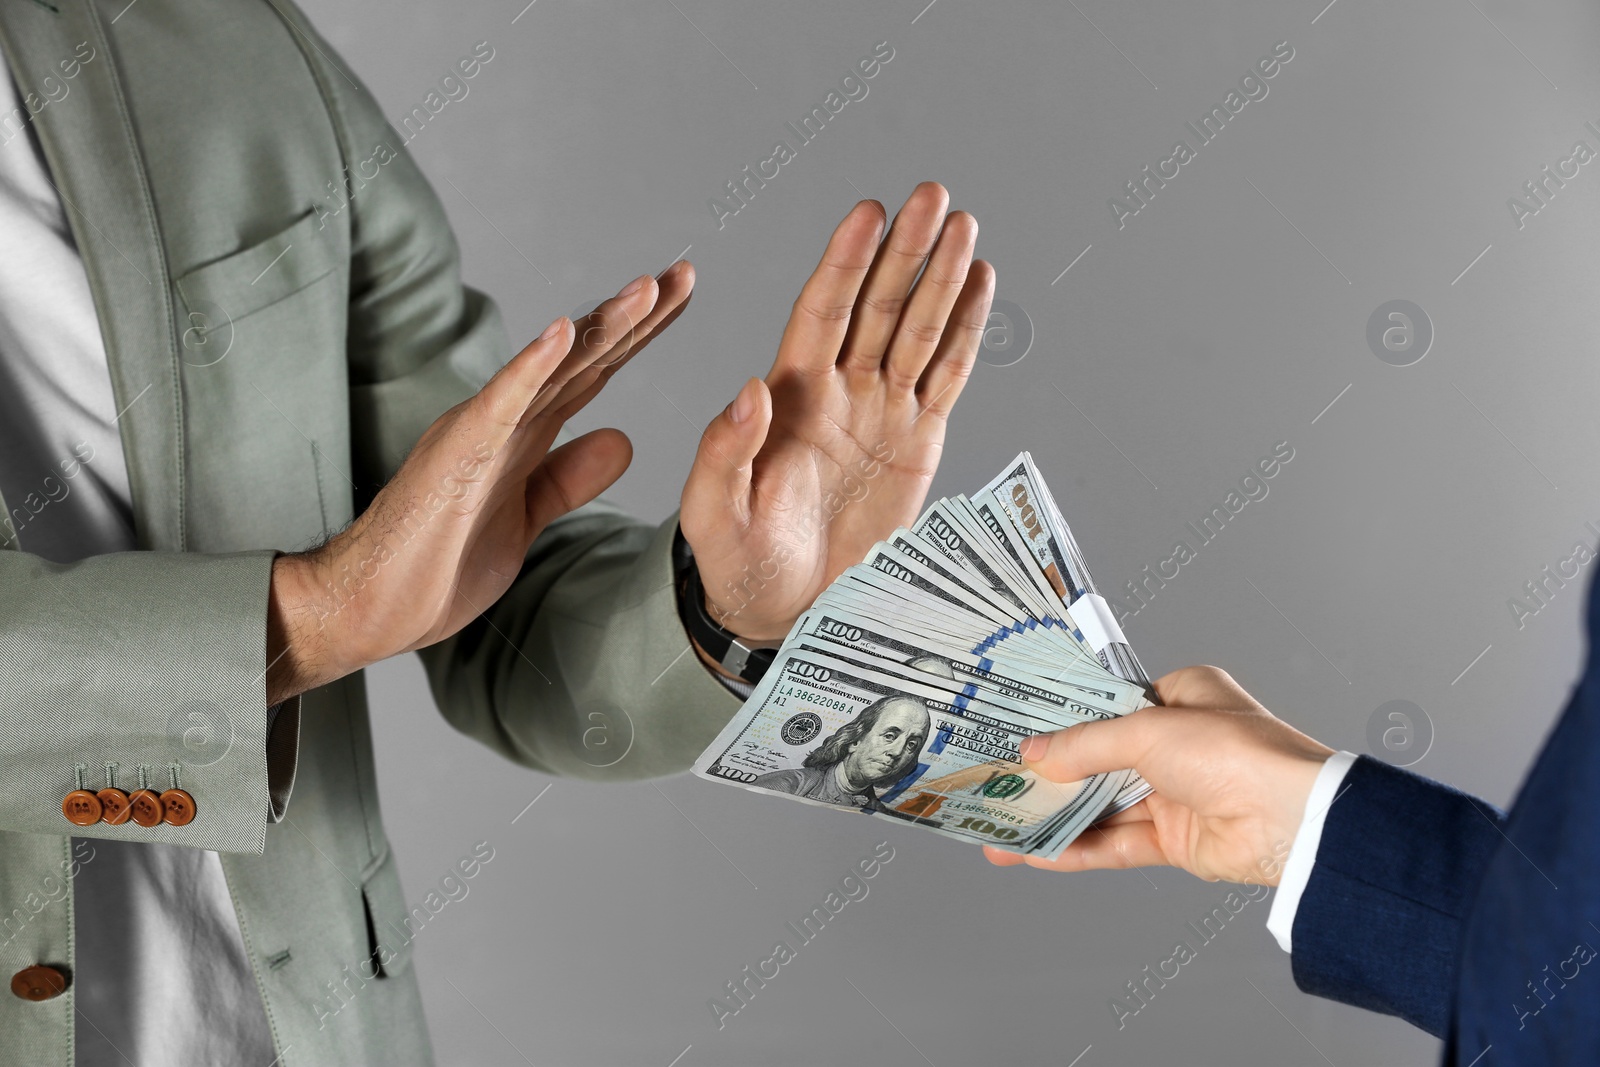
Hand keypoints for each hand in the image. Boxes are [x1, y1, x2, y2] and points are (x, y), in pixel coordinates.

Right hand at [265, 264, 695, 702]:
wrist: (374, 604)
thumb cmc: (440, 562)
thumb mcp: (529, 516)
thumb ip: (570, 477)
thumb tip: (623, 440)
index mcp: (527, 432)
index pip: (595, 371)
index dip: (640, 333)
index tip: (681, 295)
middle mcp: (508, 417)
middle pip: (584, 357)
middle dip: (636, 315)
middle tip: (684, 272)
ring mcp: (482, 430)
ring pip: (551, 369)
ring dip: (599, 327)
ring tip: (644, 289)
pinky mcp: (457, 453)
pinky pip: (500, 404)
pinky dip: (530, 368)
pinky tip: (560, 333)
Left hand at [680, 181, 995, 642]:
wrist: (781, 608)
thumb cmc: (738, 562)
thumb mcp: (713, 512)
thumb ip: (724, 453)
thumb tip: (750, 391)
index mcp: (791, 397)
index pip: (823, 311)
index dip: (846, 262)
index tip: (867, 213)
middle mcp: (840, 391)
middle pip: (878, 304)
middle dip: (906, 250)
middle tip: (932, 196)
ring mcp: (882, 412)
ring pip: (918, 329)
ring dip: (942, 277)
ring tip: (963, 224)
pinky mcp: (917, 441)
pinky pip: (947, 375)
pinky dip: (967, 331)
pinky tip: (981, 284)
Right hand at [983, 666, 1333, 884]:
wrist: (1292, 821)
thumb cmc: (1238, 753)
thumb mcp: (1146, 731)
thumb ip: (1085, 744)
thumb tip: (1034, 755)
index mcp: (1184, 698)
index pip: (1110, 706)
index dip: (1065, 721)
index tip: (1019, 731)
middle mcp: (1181, 745)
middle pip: (1101, 760)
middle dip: (1052, 775)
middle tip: (1002, 782)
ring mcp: (1178, 795)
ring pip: (1104, 806)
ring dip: (1057, 816)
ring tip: (1005, 826)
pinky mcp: (1177, 841)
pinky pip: (1117, 844)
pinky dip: (1078, 849)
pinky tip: (1037, 854)